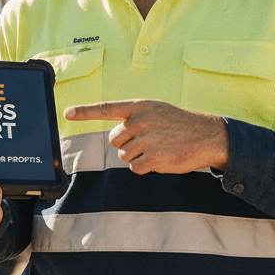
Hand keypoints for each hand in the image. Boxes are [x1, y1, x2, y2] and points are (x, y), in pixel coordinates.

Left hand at [65, 99, 228, 174]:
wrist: (207, 136)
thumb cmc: (179, 124)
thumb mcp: (156, 111)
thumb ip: (135, 118)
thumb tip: (115, 137)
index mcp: (139, 106)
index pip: (106, 108)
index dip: (85, 111)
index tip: (67, 113)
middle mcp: (140, 121)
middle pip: (114, 140)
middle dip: (127, 144)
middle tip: (149, 141)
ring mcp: (146, 140)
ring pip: (123, 155)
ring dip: (137, 156)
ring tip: (158, 148)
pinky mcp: (153, 158)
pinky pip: (135, 168)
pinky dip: (145, 167)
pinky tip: (161, 159)